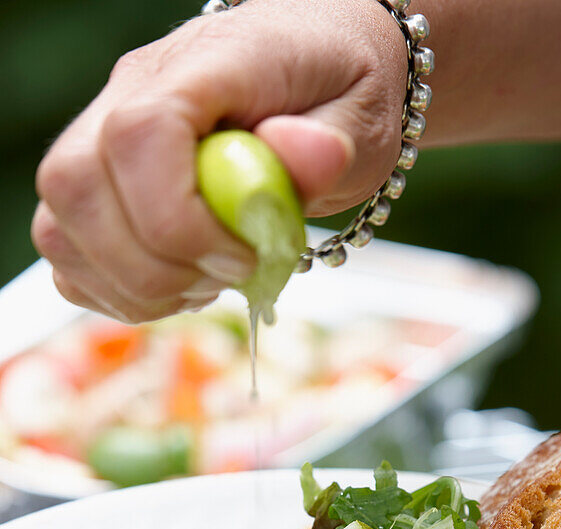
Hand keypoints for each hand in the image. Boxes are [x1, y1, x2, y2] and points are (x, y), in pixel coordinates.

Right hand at [31, 0, 405, 321]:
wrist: (316, 78)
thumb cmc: (337, 92)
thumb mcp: (361, 115)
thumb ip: (329, 141)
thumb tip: (301, 156)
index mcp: (201, 64)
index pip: (138, 134)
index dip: (177, 219)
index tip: (242, 256)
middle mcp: (129, 92)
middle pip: (76, 186)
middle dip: (152, 266)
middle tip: (228, 277)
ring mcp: (102, 139)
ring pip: (60, 229)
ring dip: (134, 286)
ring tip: (206, 284)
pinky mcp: (98, 187)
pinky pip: (68, 256)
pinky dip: (118, 292)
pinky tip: (179, 285)